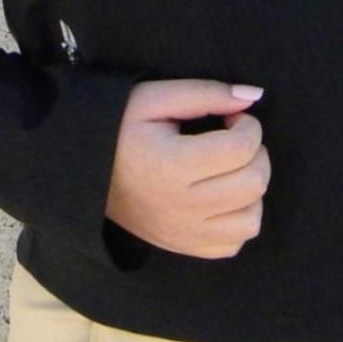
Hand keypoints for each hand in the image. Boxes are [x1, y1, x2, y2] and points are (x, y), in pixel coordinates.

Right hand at [105, 78, 270, 258]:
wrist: (86, 172)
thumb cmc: (120, 128)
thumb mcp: (155, 97)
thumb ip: (207, 94)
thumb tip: (254, 97)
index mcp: (172, 166)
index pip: (242, 148)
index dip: (248, 125)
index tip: (230, 118)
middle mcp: (181, 207)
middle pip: (253, 183)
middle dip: (256, 153)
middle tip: (233, 139)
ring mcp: (184, 234)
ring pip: (251, 220)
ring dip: (252, 189)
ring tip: (230, 169)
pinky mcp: (184, 247)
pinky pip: (234, 244)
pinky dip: (239, 219)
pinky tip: (223, 195)